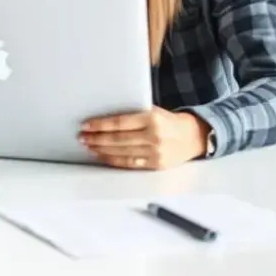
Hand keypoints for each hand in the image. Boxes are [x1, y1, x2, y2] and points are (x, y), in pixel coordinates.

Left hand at [80, 108, 209, 169]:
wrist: (192, 136)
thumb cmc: (167, 120)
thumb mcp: (152, 110)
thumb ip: (132, 113)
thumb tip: (103, 117)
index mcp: (152, 118)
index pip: (120, 122)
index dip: (100, 125)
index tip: (86, 125)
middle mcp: (154, 136)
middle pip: (119, 139)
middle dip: (97, 139)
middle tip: (82, 137)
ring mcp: (156, 153)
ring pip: (123, 153)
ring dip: (102, 150)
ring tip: (89, 146)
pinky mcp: (156, 165)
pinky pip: (131, 163)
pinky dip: (114, 160)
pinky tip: (103, 157)